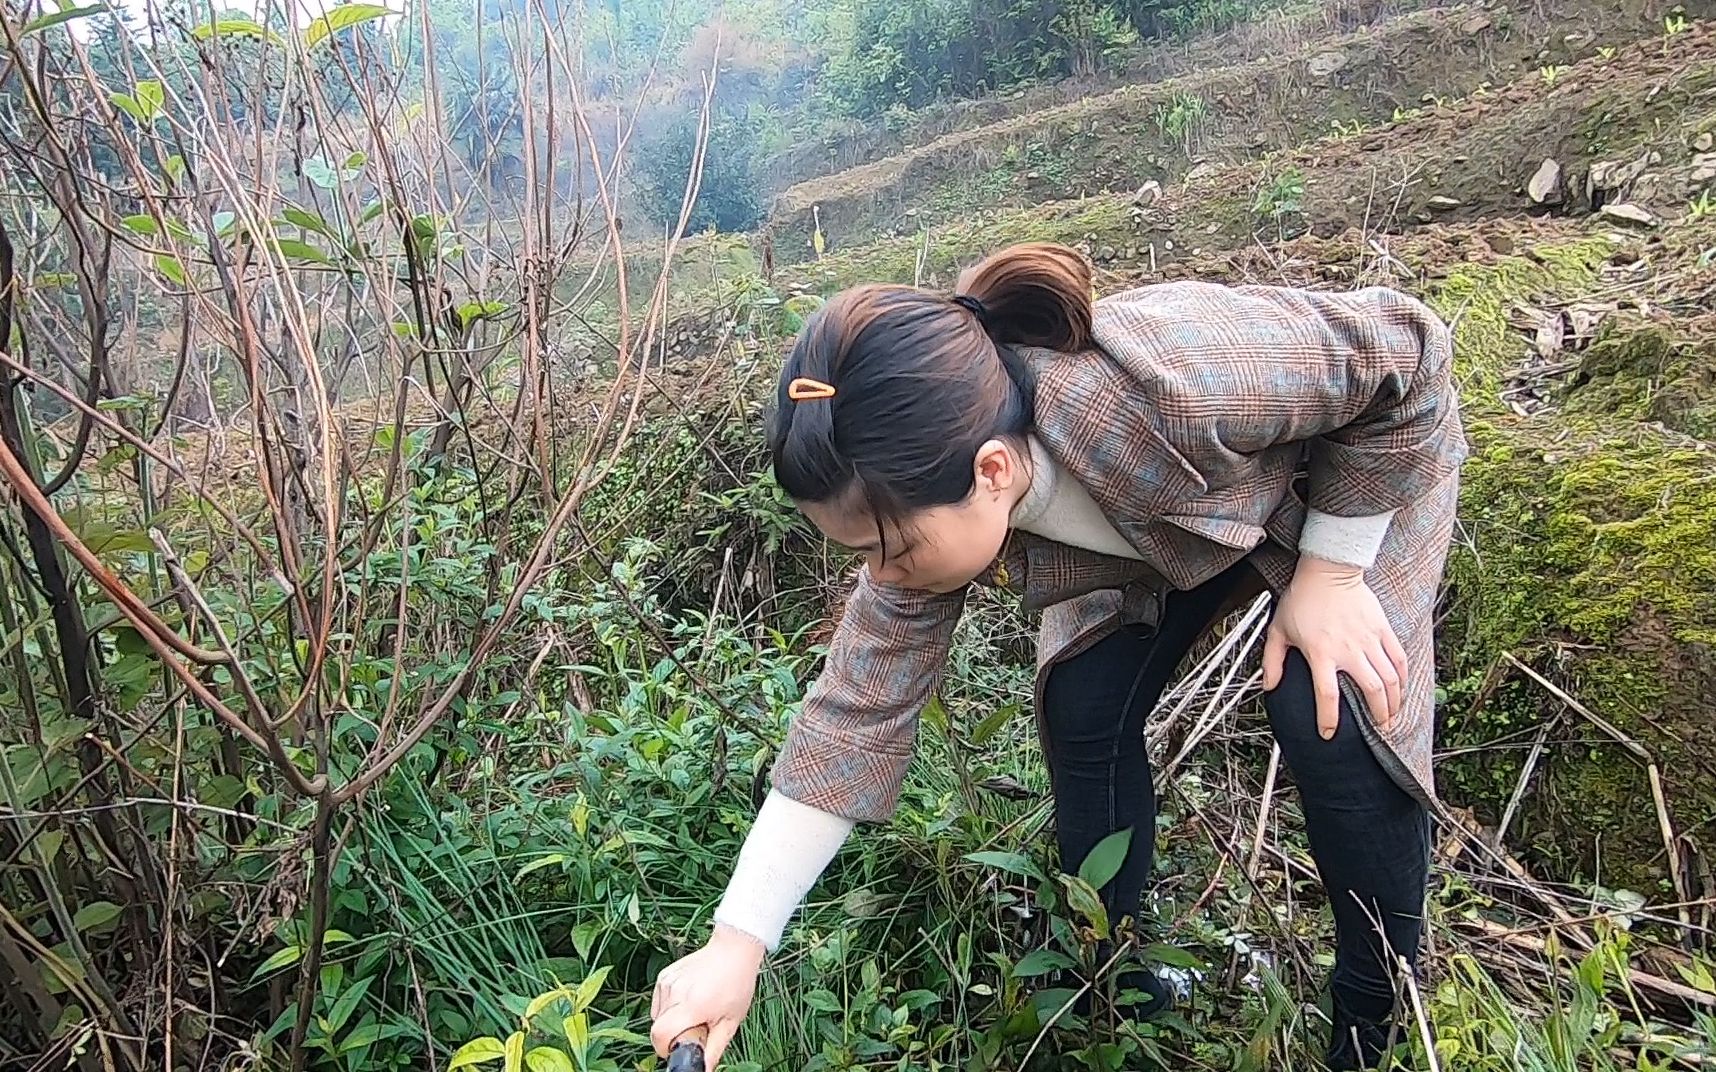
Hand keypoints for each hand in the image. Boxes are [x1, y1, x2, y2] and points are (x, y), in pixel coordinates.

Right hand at [650, 924, 765, 1069]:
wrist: (734, 950)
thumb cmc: (737, 984)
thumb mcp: (730, 1022)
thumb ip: (715, 1049)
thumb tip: (705, 1069)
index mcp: (692, 1005)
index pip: (660, 1035)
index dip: (666, 1048)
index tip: (681, 1048)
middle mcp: (675, 992)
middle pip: (657, 1027)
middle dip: (671, 1036)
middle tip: (693, 1029)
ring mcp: (667, 982)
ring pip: (656, 1015)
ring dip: (670, 1021)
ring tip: (694, 1012)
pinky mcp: (664, 975)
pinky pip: (658, 1002)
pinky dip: (668, 1008)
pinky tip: (687, 1000)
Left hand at [1262, 555, 1407, 738]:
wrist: (1328, 571)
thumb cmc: (1302, 599)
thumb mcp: (1278, 630)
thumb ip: (1272, 661)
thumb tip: (1269, 687)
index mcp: (1321, 653)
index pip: (1327, 694)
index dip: (1328, 718)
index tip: (1328, 734)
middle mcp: (1348, 649)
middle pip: (1372, 691)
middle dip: (1378, 716)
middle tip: (1379, 730)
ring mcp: (1368, 640)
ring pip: (1390, 678)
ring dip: (1394, 702)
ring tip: (1393, 717)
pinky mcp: (1382, 630)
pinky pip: (1399, 658)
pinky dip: (1403, 678)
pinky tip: (1401, 689)